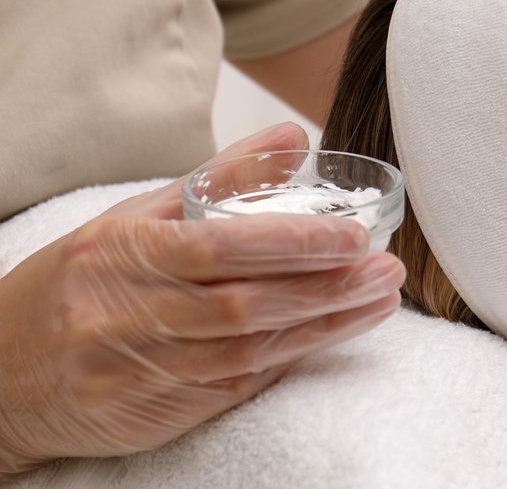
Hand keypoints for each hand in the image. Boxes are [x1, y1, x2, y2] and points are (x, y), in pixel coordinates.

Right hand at [0, 123, 404, 475]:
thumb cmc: (77, 283)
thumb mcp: (133, 217)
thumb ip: (219, 177)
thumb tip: (294, 138)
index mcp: (119, 253)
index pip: (217, 247)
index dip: (289, 244)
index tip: (351, 236)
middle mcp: (122, 314)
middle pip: (241, 306)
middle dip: (323, 288)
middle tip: (384, 268)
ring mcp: (135, 371)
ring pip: (245, 352)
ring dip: (321, 327)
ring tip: (378, 299)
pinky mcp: (151, 414)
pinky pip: (231, 387)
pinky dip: (287, 361)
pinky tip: (331, 336)